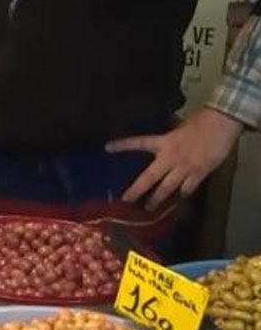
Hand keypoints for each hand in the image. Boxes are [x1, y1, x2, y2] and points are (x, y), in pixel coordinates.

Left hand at [107, 107, 242, 209]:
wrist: (222, 125)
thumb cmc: (201, 121)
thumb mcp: (178, 126)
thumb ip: (168, 138)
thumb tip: (161, 143)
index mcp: (164, 142)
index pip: (138, 142)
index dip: (122, 145)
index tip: (107, 147)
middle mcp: (170, 158)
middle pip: (149, 177)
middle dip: (137, 190)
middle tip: (126, 200)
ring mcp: (185, 168)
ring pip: (167, 188)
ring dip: (157, 199)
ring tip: (148, 208)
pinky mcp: (199, 174)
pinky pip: (187, 189)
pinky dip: (182, 195)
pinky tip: (177, 202)